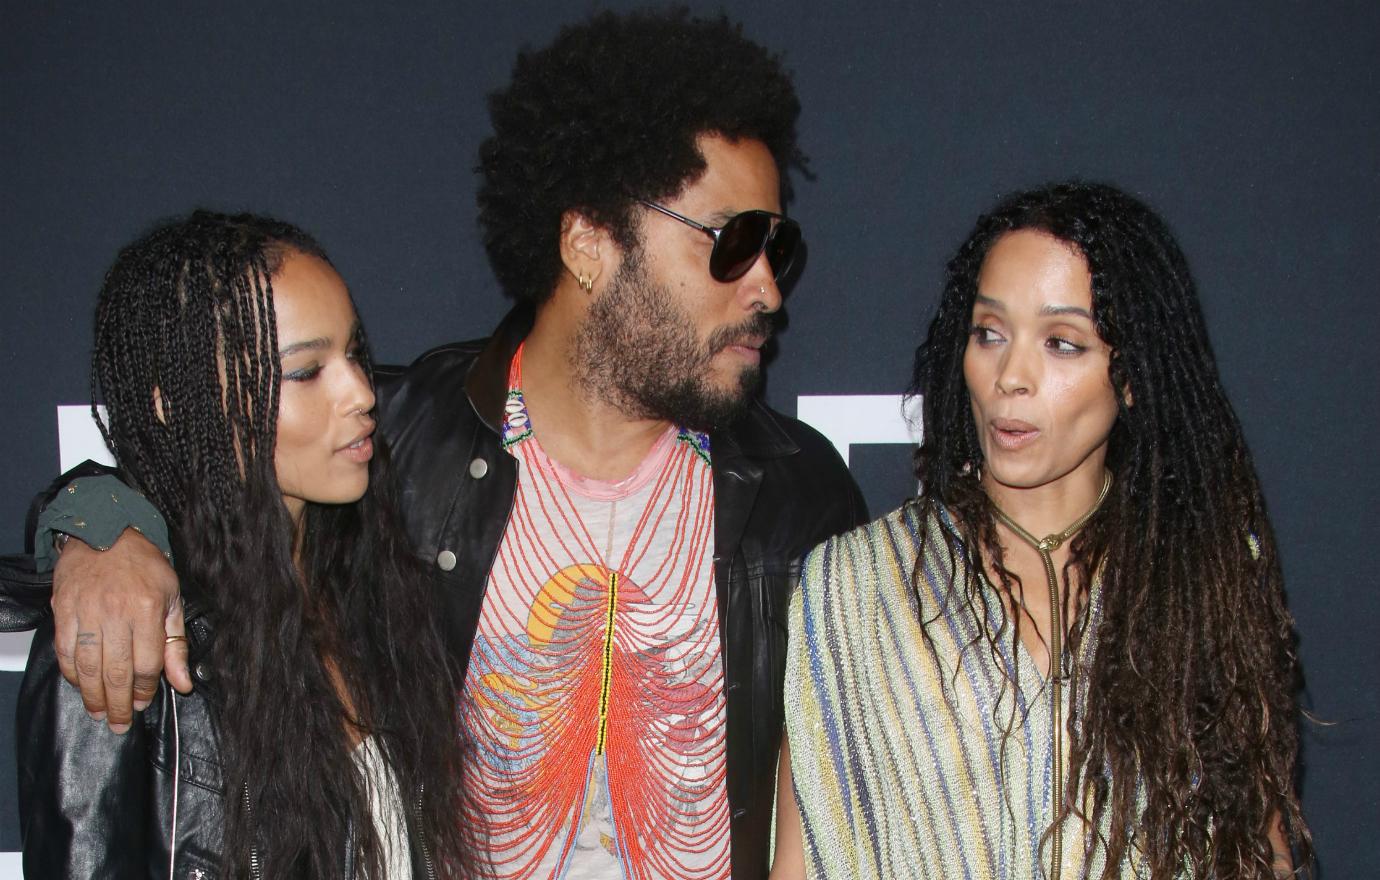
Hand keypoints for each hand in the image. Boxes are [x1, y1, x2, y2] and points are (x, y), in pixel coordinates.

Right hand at [51, 527, 191, 732]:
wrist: (106, 533)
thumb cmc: (144, 566)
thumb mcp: (172, 598)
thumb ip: (176, 644)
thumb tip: (183, 684)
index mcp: (147, 609)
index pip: (147, 663)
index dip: (145, 689)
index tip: (142, 703)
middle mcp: (115, 613)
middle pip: (116, 671)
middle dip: (119, 704)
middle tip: (120, 723)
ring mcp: (86, 612)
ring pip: (88, 667)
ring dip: (93, 696)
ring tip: (100, 713)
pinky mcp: (64, 611)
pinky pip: (65, 652)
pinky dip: (71, 674)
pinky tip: (81, 687)